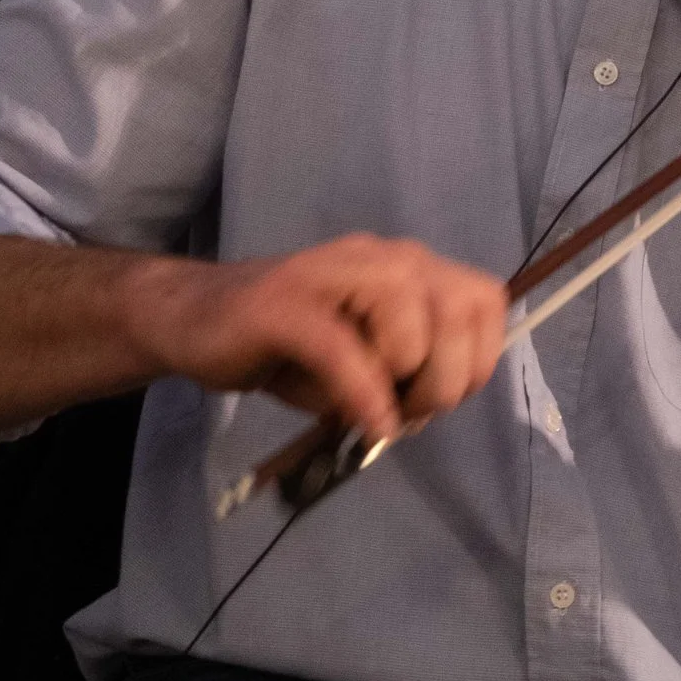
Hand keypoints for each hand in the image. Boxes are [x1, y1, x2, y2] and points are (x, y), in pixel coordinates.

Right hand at [127, 233, 507, 443]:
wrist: (195, 321)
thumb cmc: (289, 348)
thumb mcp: (366, 363)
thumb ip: (410, 374)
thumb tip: (431, 408)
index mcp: (409, 266)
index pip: (486, 298)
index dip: (481, 357)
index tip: (444, 396)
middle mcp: (382, 256)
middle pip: (460, 309)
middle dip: (449, 377)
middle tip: (410, 411)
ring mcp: (333, 272)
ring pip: (412, 319)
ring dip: (409, 380)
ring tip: (377, 406)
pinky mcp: (285, 304)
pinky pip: (345, 351)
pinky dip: (365, 395)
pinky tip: (368, 425)